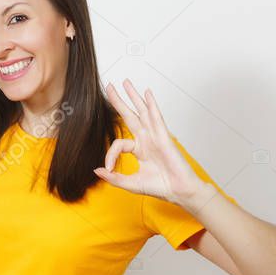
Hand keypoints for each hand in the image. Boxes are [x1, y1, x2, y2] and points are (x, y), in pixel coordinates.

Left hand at [93, 78, 204, 205]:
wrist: (178, 192)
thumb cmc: (160, 187)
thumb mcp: (130, 184)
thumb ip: (113, 177)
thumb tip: (96, 171)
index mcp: (139, 149)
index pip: (119, 143)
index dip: (110, 155)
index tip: (109, 168)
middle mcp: (146, 139)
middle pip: (129, 116)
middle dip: (119, 101)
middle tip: (109, 86)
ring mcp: (155, 136)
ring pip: (142, 112)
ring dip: (134, 96)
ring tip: (125, 82)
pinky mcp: (164, 137)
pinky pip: (156, 117)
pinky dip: (152, 104)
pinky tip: (147, 93)